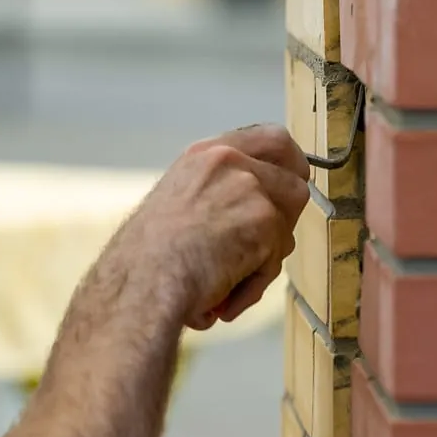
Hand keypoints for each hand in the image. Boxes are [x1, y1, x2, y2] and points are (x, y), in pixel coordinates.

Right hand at [115, 125, 310, 330]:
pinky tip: (220, 297)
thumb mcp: (178, 203)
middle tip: (264, 246)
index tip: (291, 185)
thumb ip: (217, 195)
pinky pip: (273, 262)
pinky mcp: (264, 220)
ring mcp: (249, 187)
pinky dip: (251, 286)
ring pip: (288, 225)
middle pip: (295, 179)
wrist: (141, 281)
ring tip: (225, 281)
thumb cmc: (144, 259)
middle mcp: (230, 160)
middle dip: (286, 215)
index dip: (290, 165)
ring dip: (263, 258)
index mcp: (205, 154)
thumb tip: (252, 213)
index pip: (272, 139)